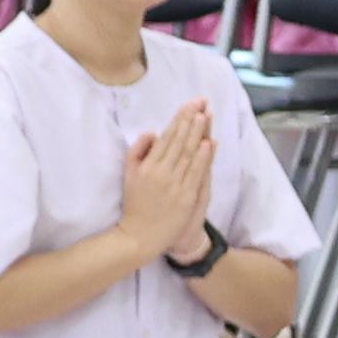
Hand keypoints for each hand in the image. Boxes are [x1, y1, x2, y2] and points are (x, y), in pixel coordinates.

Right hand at [119, 106, 215, 263]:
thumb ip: (138, 152)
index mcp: (147, 166)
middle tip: (201, 101)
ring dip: (199, 133)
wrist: (140, 236)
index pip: (167, 137)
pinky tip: (208, 143)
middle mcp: (161, 172)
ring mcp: (174, 185)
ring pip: (189, 154)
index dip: (180, 119)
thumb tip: (153, 132)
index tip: (190, 104)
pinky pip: (196, 174)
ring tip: (206, 114)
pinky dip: (203, 158)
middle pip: (179, 141)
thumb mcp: (128, 175)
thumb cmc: (135, 204)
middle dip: (191, 119)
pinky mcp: (185, 197)